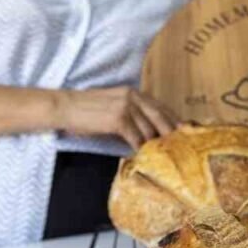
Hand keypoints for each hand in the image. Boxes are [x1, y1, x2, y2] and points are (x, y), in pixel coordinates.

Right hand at [57, 87, 178, 150]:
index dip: (173, 119)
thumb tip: (145, 131)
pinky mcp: (118, 119)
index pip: (159, 106)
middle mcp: (132, 97)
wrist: (63, 107)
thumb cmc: (84, 110)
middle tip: (182, 146)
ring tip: (163, 155)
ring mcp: (126, 107)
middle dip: (172, 133)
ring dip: (156, 144)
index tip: (183, 130)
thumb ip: (130, 112)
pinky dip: (140, 148)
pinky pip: (136, 138)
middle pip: (160, 117)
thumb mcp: (111, 104)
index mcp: (133, 92)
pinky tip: (143, 156)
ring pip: (149, 130)